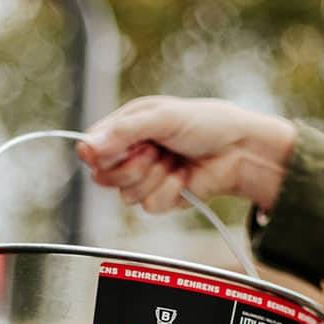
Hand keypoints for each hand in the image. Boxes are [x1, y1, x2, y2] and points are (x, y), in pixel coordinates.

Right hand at [76, 96, 295, 213]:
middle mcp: (131, 153)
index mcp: (126, 127)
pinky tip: (184, 176)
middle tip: (156, 150)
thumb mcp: (163, 117)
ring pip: (126, 195)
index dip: (100, 154)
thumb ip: (124, 132)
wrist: (239, 150)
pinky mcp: (161, 197)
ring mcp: (145, 177)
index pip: (92, 148)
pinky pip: (150, 206)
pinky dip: (170, 191)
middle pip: (103, 177)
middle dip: (133, 166)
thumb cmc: (206, 123)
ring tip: (175, 161)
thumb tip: (85, 147)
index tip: (117, 150)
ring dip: (155, 178)